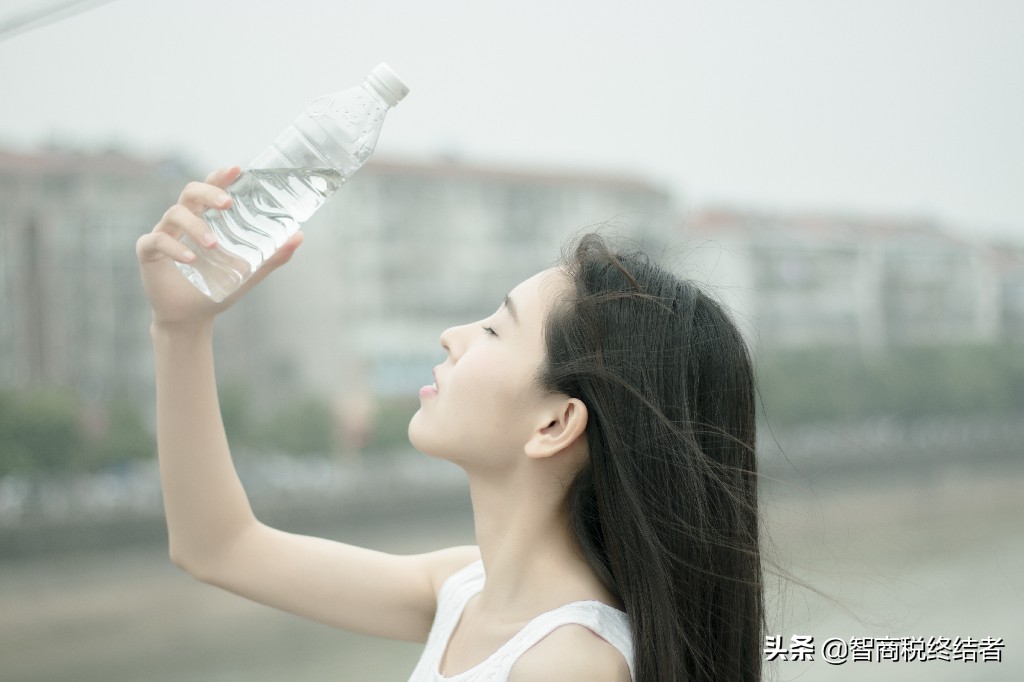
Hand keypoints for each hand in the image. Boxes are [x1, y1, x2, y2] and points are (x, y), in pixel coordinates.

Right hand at [136, 166, 302, 329]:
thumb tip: (300, 236)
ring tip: (213, 244)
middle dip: (208, 192)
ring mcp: (165, 233)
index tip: (236, 169)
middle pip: (190, 192)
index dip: (220, 176)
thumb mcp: (248, 271)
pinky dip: (175, 248)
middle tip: (227, 203)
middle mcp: (184, 221)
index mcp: (206, 219)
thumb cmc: (218, 287)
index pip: (211, 189)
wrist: (192, 317)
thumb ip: (272, 255)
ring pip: (175, 214)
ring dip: (196, 226)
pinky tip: (191, 260)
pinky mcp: (149, 252)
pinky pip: (157, 240)